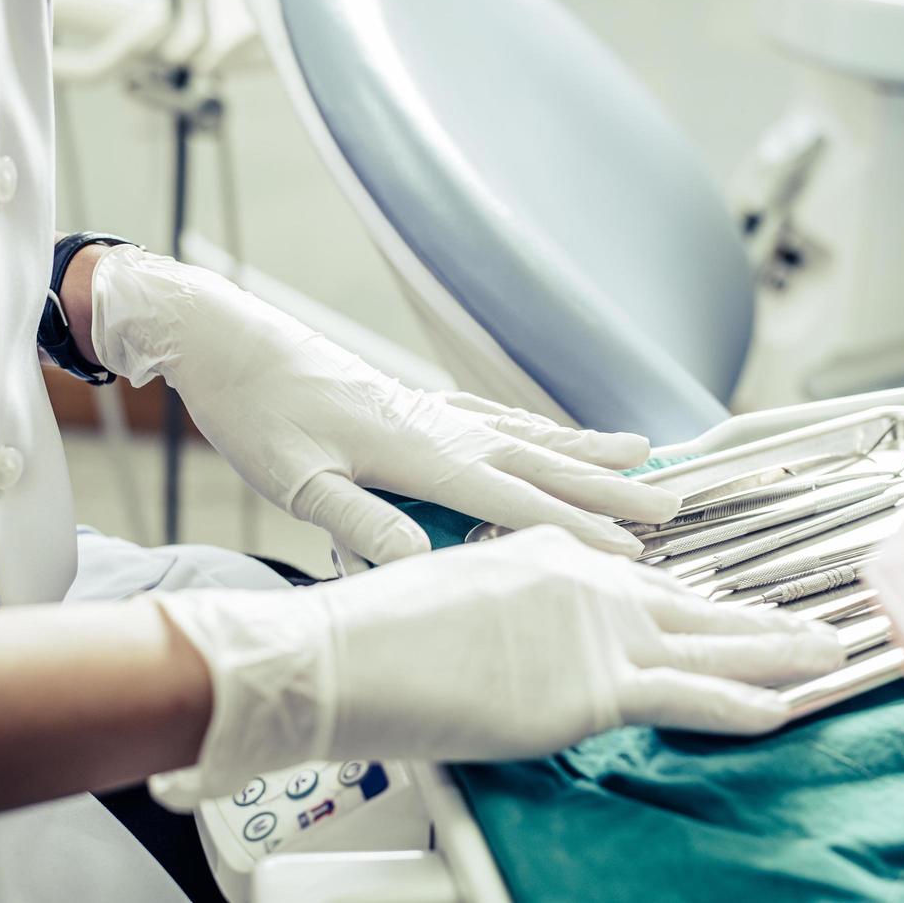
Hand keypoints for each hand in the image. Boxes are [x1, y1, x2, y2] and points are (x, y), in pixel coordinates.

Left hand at [88, 247, 677, 562]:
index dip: (577, 528)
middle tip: (674, 504)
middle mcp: (439, 425)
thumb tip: (425, 563)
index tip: (633, 551)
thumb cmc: (257, 413)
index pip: (514, 499)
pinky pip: (495, 415)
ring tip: (643, 451)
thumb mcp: (296, 479)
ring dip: (586, 447)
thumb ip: (361, 521)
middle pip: (542, 461)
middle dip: (610, 487)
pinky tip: (543, 430)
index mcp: (418, 452)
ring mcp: (430, 406)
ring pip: (527, 431)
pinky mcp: (412, 398)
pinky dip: (536, 425)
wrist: (229, 341)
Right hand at [147, 527, 844, 806]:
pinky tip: (784, 706)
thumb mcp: (446, 598)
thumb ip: (498, 612)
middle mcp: (584, 580)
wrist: (347, 652)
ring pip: (709, 643)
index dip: (685, 598)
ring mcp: (594, 630)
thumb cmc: (375, 633)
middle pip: (688, 601)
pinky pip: (688, 696)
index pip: (634, 578)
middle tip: (811, 622)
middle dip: (756, 616)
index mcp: (544, 553)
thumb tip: (512, 638)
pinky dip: (742, 702)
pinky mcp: (593, 685)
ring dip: (774, 651)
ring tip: (827, 654)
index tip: (720, 605)